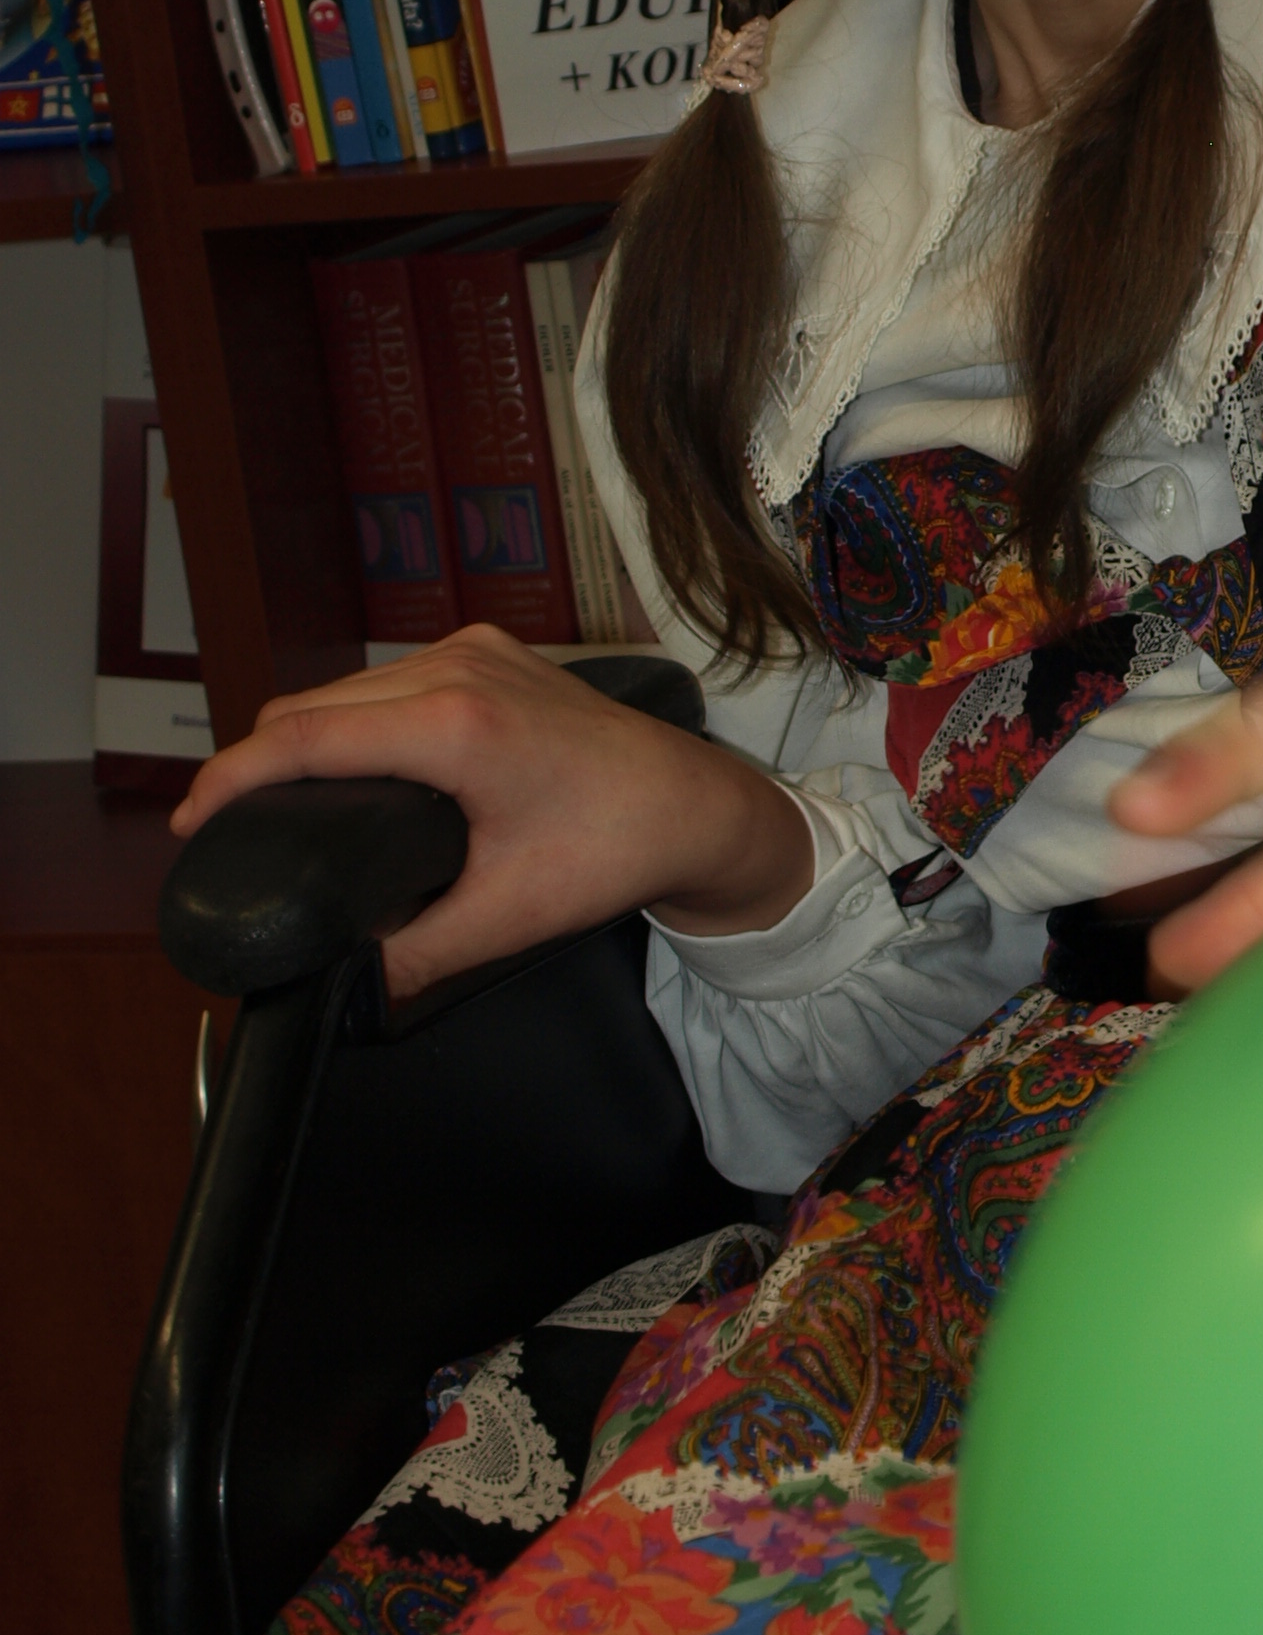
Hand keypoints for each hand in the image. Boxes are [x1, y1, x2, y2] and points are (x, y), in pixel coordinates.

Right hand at [170, 625, 817, 999]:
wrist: (699, 804)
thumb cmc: (619, 847)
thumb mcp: (511, 915)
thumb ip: (417, 953)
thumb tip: (349, 983)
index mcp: (455, 725)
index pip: (302, 739)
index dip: (231, 779)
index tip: (191, 821)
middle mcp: (458, 669)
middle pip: (311, 706)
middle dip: (257, 760)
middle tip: (222, 824)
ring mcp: (475, 651)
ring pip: (348, 687)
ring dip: (305, 733)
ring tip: (274, 797)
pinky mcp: (490, 652)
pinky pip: (389, 677)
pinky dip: (353, 715)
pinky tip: (343, 760)